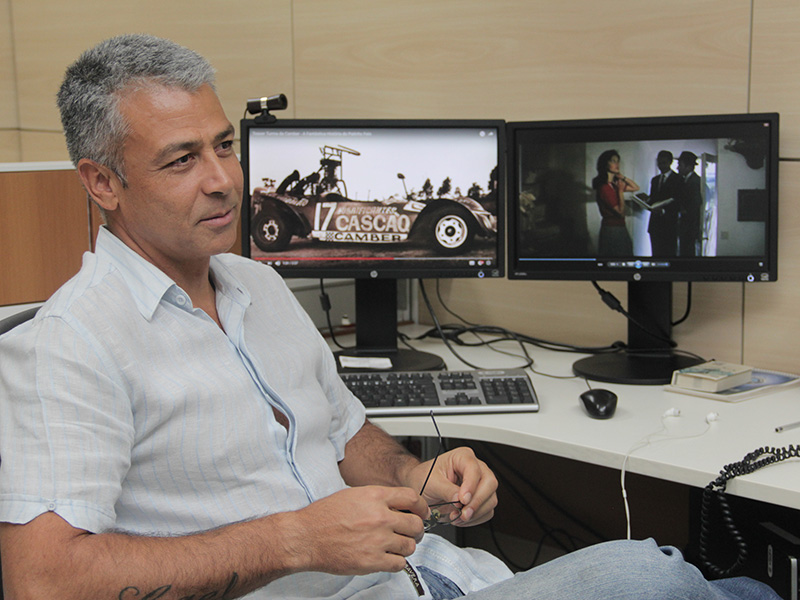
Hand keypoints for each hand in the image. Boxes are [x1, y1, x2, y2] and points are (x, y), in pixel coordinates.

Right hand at [286, 486, 427, 574]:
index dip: (422, 507)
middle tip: (410, 532)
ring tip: (395, 545)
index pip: (413, 498)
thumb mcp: (353, 495)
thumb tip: (398, 505)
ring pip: (410, 546)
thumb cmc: (325, 516)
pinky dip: (396, 561)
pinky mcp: (372, 561)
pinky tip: (387, 557)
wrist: (307, 537)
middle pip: (416, 524)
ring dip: (405, 546)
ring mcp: (377, 540)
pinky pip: (399, 563)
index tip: (422, 513)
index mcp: (375, 497)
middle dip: (416, 529)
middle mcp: (379, 517)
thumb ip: (378, 499)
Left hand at [407, 447, 497, 526]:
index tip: (462, 500)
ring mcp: (480, 483)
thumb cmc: (425, 478)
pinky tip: (462, 518)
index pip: (474, 469)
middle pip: (489, 483)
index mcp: (462, 457)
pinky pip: (488, 510)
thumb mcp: (430, 483)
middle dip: (477, 502)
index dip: (471, 486)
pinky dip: (476, 518)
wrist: (420, 487)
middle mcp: (475, 468)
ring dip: (476, 513)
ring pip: (491, 499)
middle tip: (463, 513)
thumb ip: (446, 490)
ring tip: (458, 516)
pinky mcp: (481, 498)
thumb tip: (459, 499)